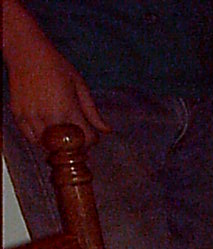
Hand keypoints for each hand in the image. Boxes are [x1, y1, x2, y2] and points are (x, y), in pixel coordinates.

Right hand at [2, 0, 108, 144]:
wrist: (26, 51)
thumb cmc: (55, 65)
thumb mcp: (79, 85)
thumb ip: (92, 112)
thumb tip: (107, 130)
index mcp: (68, 108)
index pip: (86, 139)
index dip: (92, 140)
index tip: (92, 136)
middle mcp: (49, 116)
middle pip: (68, 147)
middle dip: (76, 145)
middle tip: (78, 138)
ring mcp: (32, 117)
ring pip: (49, 146)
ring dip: (58, 144)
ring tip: (62, 132)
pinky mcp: (18, 116)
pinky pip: (32, 139)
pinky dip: (41, 140)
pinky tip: (46, 130)